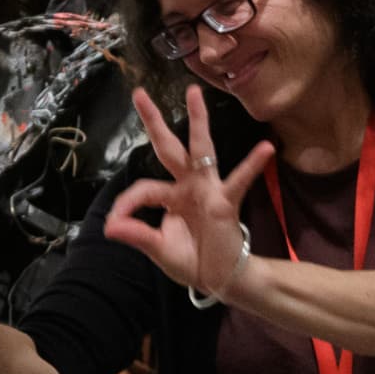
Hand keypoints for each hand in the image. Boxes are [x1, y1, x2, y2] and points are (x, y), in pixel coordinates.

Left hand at [105, 85, 273, 295]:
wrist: (220, 279)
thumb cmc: (192, 261)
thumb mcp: (158, 249)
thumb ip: (137, 235)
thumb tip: (108, 226)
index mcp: (170, 197)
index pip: (144, 188)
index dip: (126, 203)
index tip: (113, 223)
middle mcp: (188, 186)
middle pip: (168, 148)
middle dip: (154, 122)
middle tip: (139, 94)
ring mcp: (208, 190)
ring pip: (201, 150)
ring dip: (197, 121)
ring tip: (193, 94)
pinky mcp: (226, 201)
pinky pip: (239, 181)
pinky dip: (252, 165)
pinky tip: (265, 148)